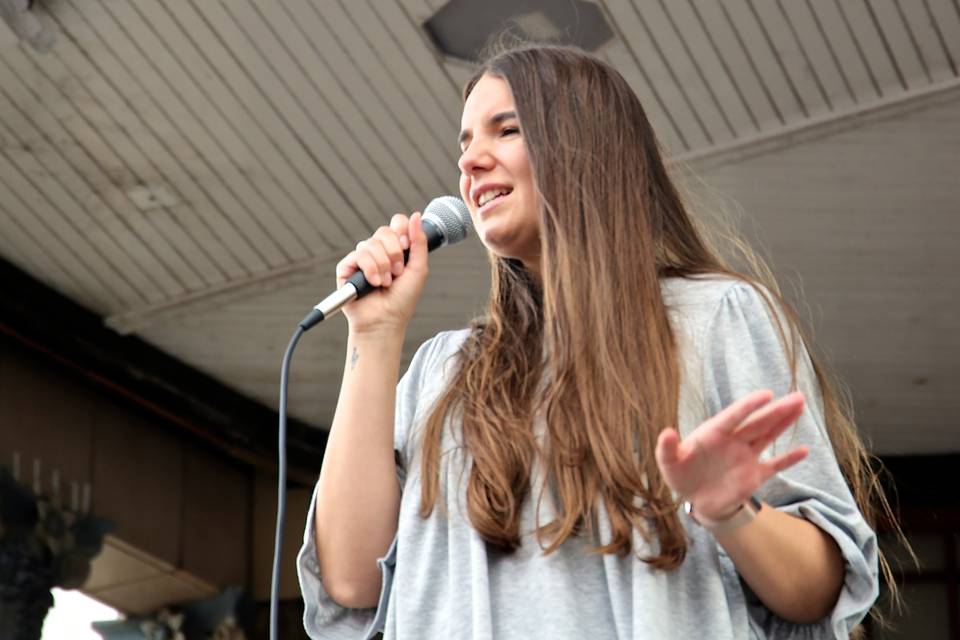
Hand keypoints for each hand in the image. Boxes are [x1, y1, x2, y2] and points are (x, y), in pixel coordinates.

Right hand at [335, 212, 428, 333]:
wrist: (386, 321)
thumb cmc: (403, 299)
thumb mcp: (419, 269)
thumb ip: (419, 242)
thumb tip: (416, 215)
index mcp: (395, 248)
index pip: (397, 223)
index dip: (402, 230)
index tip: (407, 247)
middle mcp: (378, 251)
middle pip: (384, 231)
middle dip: (395, 253)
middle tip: (398, 272)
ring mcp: (362, 259)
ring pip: (371, 243)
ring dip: (383, 265)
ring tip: (386, 283)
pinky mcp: (347, 268)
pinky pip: (358, 255)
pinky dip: (370, 269)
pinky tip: (374, 283)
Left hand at [655, 390, 808, 520]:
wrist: (695, 499)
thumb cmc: (681, 475)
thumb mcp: (668, 463)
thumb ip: (667, 448)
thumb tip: (667, 432)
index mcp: (714, 433)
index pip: (735, 416)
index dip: (750, 406)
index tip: (767, 394)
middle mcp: (733, 441)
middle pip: (758, 423)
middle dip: (777, 410)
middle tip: (798, 396)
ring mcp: (745, 457)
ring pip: (768, 436)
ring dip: (784, 423)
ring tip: (800, 406)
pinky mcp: (754, 476)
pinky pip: (774, 465)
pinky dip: (788, 459)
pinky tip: (804, 450)